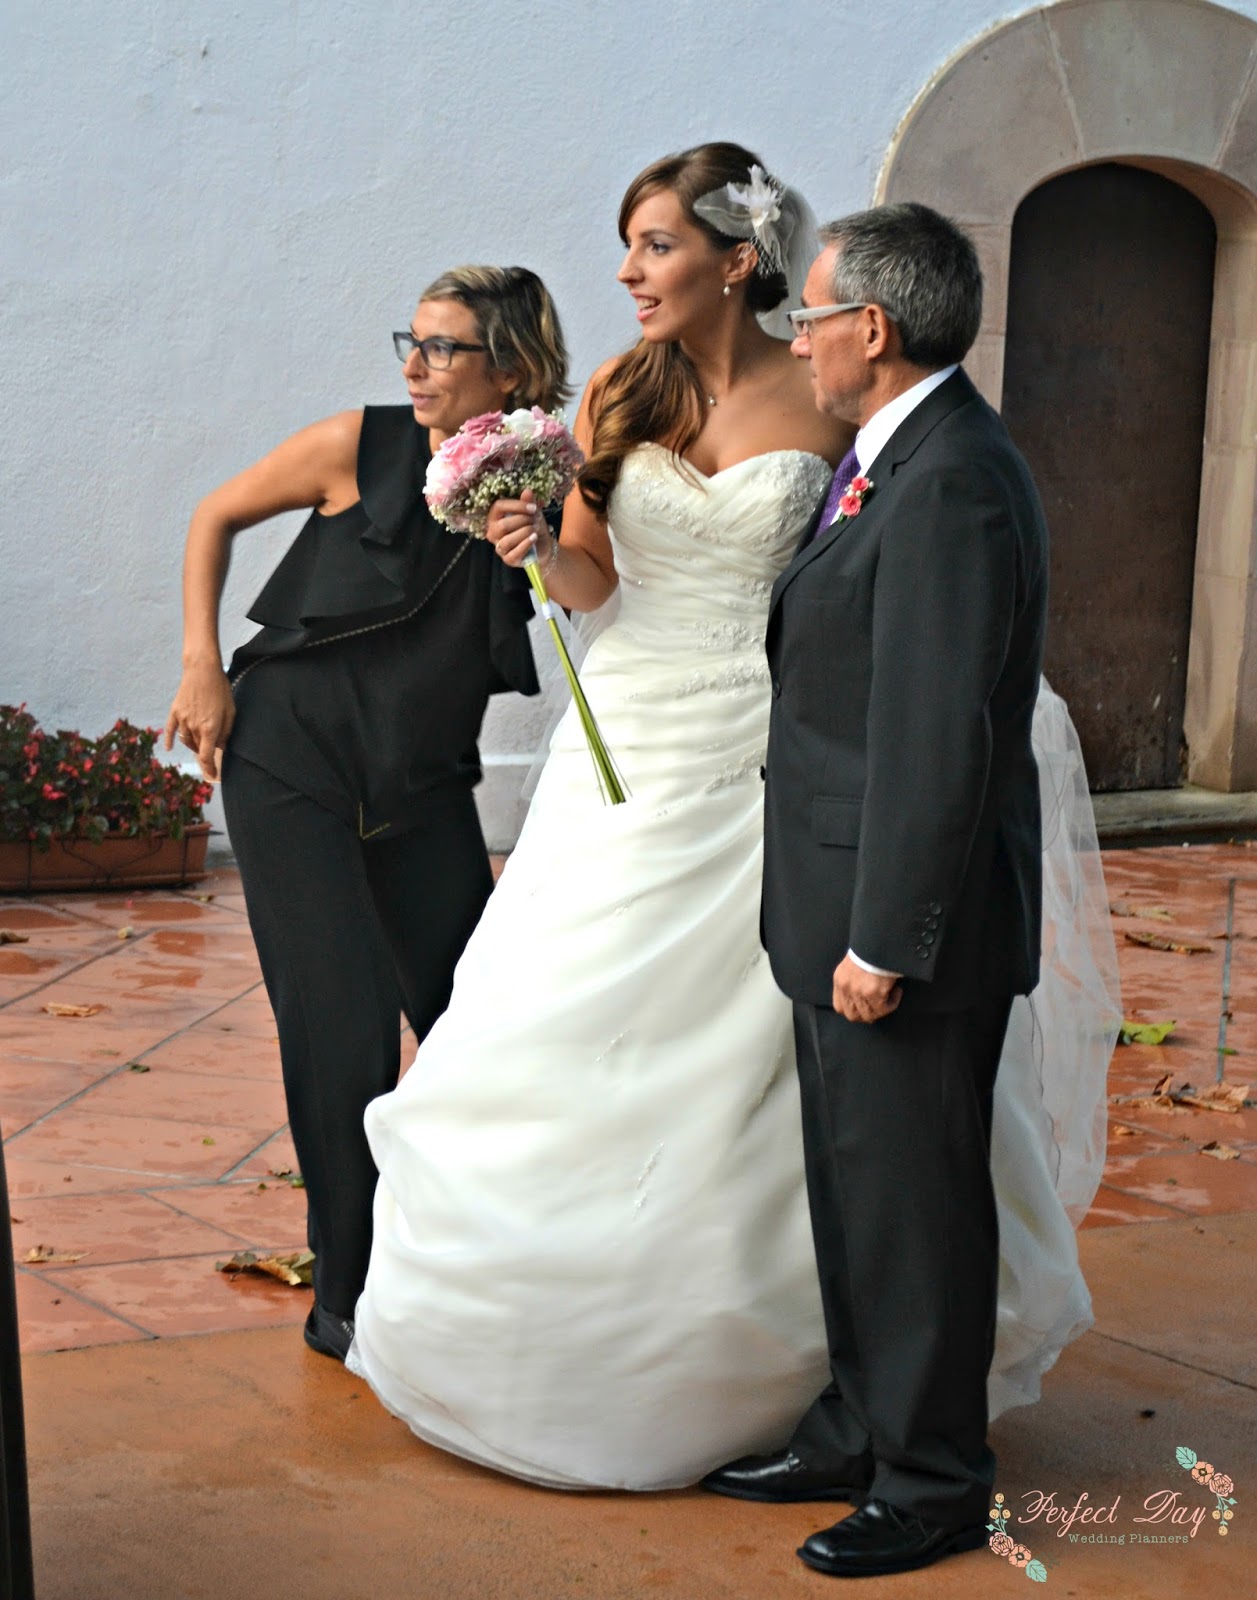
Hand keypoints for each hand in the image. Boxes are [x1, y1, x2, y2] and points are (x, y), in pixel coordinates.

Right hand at [164, 661, 234, 780]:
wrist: (202, 670)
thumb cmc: (220, 689)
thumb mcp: (230, 711)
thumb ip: (226, 732)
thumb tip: (221, 747)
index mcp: (209, 728)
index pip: (206, 756)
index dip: (209, 769)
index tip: (212, 775)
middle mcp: (194, 726)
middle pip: (197, 748)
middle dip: (204, 752)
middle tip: (210, 752)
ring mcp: (182, 719)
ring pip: (186, 740)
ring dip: (193, 745)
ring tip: (199, 743)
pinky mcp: (175, 711)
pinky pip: (170, 729)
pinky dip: (170, 740)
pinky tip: (169, 748)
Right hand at [485, 490, 551, 567]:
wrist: (542, 545)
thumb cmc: (533, 525)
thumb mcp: (533, 512)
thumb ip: (529, 502)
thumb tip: (527, 491)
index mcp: (495, 517)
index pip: (498, 506)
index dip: (516, 506)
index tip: (533, 507)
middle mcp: (493, 532)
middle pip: (502, 525)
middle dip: (522, 521)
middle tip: (535, 520)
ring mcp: (499, 547)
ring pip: (506, 541)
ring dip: (524, 533)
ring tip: (535, 529)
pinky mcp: (508, 559)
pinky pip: (513, 554)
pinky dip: (525, 545)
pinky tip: (534, 538)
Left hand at [832, 954, 902, 1023]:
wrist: (881, 941)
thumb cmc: (871, 950)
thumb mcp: (853, 965)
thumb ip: (853, 981)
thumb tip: (863, 997)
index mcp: (840, 979)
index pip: (839, 1007)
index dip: (852, 1011)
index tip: (863, 1009)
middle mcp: (846, 988)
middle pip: (853, 1015)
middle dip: (867, 1015)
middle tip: (879, 1008)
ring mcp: (859, 992)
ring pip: (870, 1015)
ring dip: (882, 1009)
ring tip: (891, 995)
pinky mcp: (874, 993)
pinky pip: (884, 1009)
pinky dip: (893, 1003)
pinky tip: (897, 991)